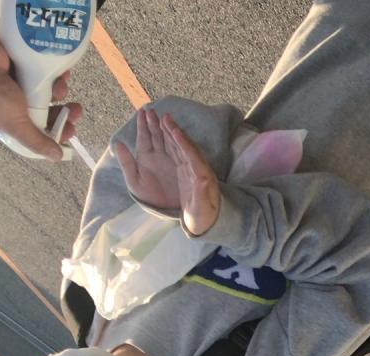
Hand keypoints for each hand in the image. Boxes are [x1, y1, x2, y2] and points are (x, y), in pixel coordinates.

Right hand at [0, 40, 79, 159]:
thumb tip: (57, 157)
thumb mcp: (14, 123)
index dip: (56, 133)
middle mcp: (16, 105)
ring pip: (47, 92)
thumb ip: (35, 140)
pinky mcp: (23, 66)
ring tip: (62, 87)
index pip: (38, 132)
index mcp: (11, 121)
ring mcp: (19, 85)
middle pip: (47, 113)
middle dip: (64, 114)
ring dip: (61, 92)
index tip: (71, 130)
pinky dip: (56, 75)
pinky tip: (64, 74)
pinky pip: (44, 72)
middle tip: (76, 112)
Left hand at [117, 107, 180, 209]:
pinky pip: (181, 149)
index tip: (142, 111)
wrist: (166, 212)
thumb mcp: (134, 182)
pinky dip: (179, 139)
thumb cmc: (150, 198)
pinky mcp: (183, 166)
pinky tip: (177, 132)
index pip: (144, 137)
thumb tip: (117, 143)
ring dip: (166, 127)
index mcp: (145, 158)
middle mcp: (158, 156)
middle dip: (154, 122)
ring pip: (168, 139)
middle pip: (156, 135)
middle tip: (152, 109)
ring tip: (164, 116)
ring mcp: (171, 160)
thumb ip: (127, 162)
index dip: (143, 124)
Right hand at [163, 113, 220, 235]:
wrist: (207, 224)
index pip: (193, 156)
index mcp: (203, 177)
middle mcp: (199, 170)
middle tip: (165, 117)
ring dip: (172, 133)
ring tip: (162, 119)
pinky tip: (164, 133)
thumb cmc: (204, 219)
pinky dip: (170, 142)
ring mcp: (192, 170)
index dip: (184, 143)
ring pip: (181, 147)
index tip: (175, 131)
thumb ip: (202, 195)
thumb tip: (203, 179)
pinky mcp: (186, 172)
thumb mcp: (202, 210)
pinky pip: (177, 153)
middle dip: (176, 132)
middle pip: (187, 147)